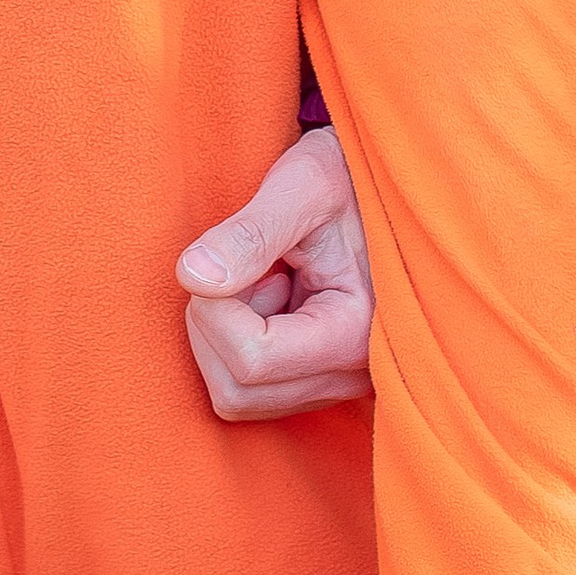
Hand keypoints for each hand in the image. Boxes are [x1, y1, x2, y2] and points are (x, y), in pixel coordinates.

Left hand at [175, 125, 374, 422]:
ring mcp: (338, 383)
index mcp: (358, 331)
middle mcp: (353, 374)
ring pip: (236, 397)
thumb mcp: (304, 185)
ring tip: (261, 279)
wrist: (382, 187)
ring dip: (224, 336)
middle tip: (240, 267)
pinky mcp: (319, 379)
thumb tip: (192, 277)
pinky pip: (248, 389)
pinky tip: (270, 295)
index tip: (228, 254)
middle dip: (212, 325)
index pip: (251, 360)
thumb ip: (250, 232)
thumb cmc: (349, 176)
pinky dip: (236, 344)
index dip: (214, 308)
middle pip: (237, 390)